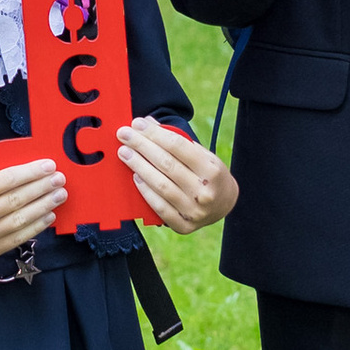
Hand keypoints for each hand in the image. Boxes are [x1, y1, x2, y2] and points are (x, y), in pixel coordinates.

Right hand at [0, 157, 66, 265]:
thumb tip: (23, 176)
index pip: (6, 181)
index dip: (30, 172)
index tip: (48, 165)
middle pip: (17, 201)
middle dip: (42, 188)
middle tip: (60, 179)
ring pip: (20, 221)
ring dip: (44, 207)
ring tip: (59, 196)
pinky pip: (16, 239)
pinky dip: (35, 227)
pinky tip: (47, 217)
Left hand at [116, 119, 237, 232]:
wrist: (225, 203)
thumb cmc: (208, 173)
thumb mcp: (202, 154)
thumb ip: (177, 140)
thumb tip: (148, 124)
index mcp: (211, 169)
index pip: (178, 146)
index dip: (155, 133)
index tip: (137, 124)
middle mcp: (204, 191)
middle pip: (166, 164)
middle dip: (142, 146)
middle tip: (124, 134)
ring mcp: (194, 210)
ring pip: (160, 185)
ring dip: (139, 166)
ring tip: (125, 153)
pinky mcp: (184, 226)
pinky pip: (159, 207)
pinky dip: (145, 191)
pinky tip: (135, 176)